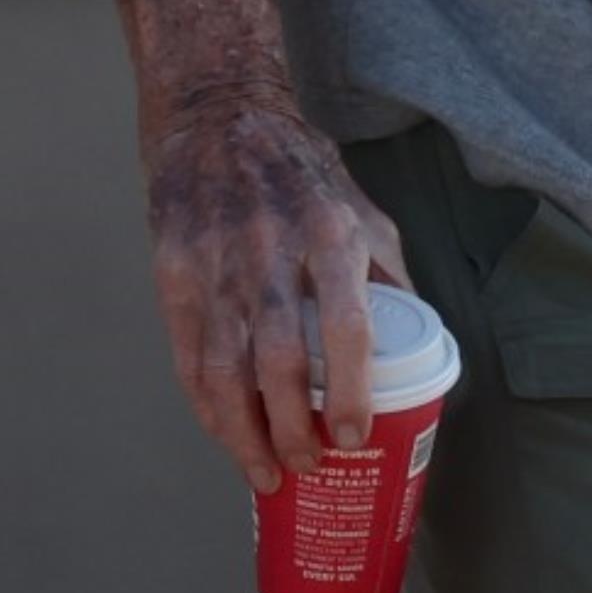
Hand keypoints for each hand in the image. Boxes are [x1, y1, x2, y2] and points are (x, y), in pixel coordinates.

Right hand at [142, 96, 414, 494]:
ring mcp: (216, 264)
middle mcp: (272, 250)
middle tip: (310, 465)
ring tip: (266, 472)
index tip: (354, 435)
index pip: (346, 325)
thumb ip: (388, 274)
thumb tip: (417, 341)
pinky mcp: (174, 273)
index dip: (351, 389)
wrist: (219, 120)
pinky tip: (225, 433)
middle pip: (279, 361)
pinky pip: (188, 357)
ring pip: (226, 370)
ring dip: (244, 434)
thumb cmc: (301, 173)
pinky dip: (206, 407)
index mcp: (331, 233)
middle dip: (293, 428)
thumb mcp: (362, 208)